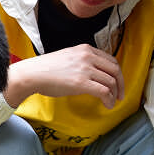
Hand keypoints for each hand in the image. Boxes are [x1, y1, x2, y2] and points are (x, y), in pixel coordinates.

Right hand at [6, 45, 125, 108]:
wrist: (32, 74)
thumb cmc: (46, 69)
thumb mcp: (69, 57)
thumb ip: (83, 61)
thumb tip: (94, 75)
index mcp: (86, 49)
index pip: (111, 60)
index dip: (117, 73)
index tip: (118, 83)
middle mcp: (88, 56)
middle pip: (115, 70)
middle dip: (121, 84)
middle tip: (120, 95)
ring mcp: (85, 69)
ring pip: (111, 81)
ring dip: (115, 94)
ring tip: (112, 102)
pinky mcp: (82, 82)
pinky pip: (104, 91)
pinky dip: (109, 99)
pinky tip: (107, 105)